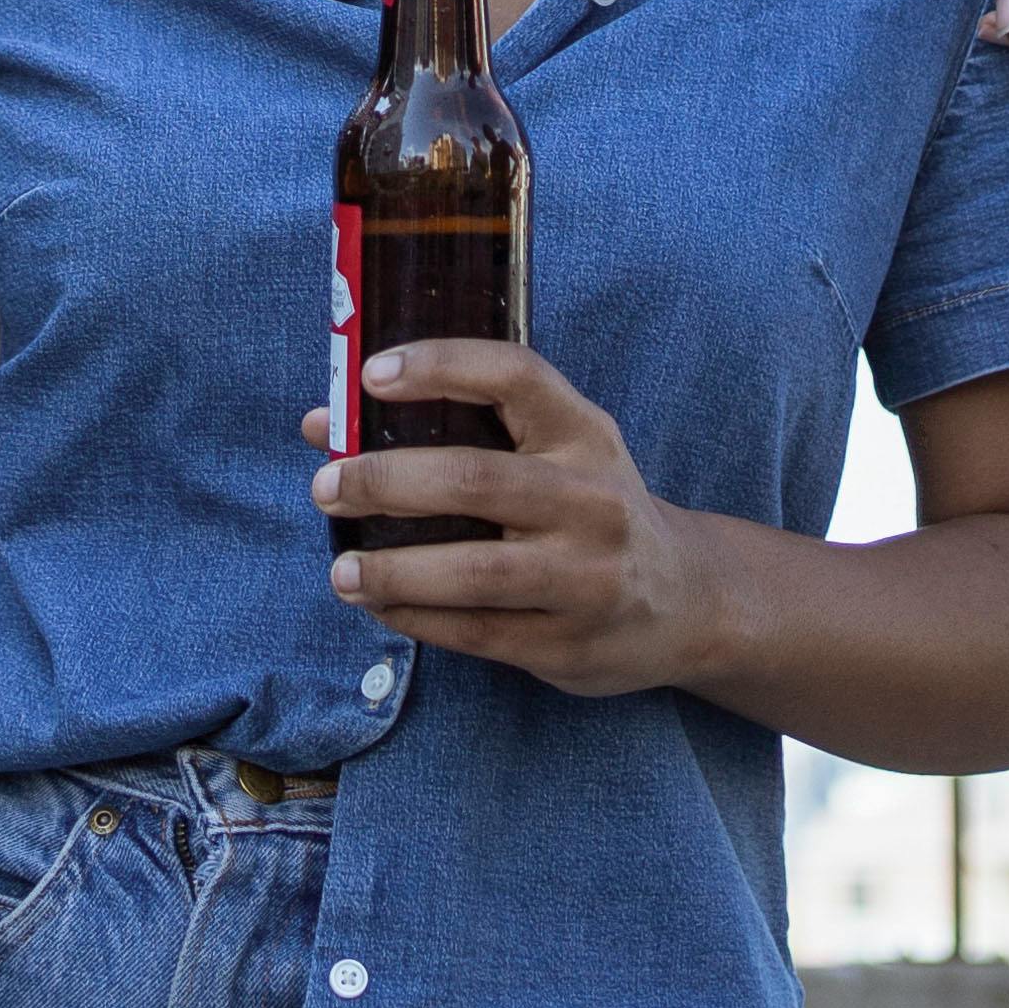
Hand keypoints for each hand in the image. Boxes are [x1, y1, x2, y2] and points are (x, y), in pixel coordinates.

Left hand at [303, 343, 725, 699]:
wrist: (686, 600)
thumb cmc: (583, 506)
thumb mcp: (545, 451)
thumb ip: (445, 427)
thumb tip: (322, 424)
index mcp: (583, 432)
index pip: (514, 376)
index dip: (440, 365)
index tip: (368, 374)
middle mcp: (593, 499)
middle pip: (474, 479)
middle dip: (385, 482)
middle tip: (325, 486)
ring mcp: (588, 577)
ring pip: (473, 572)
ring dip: (393, 570)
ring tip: (340, 570)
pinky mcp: (572, 643)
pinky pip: (477, 632)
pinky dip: (416, 619)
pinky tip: (379, 606)